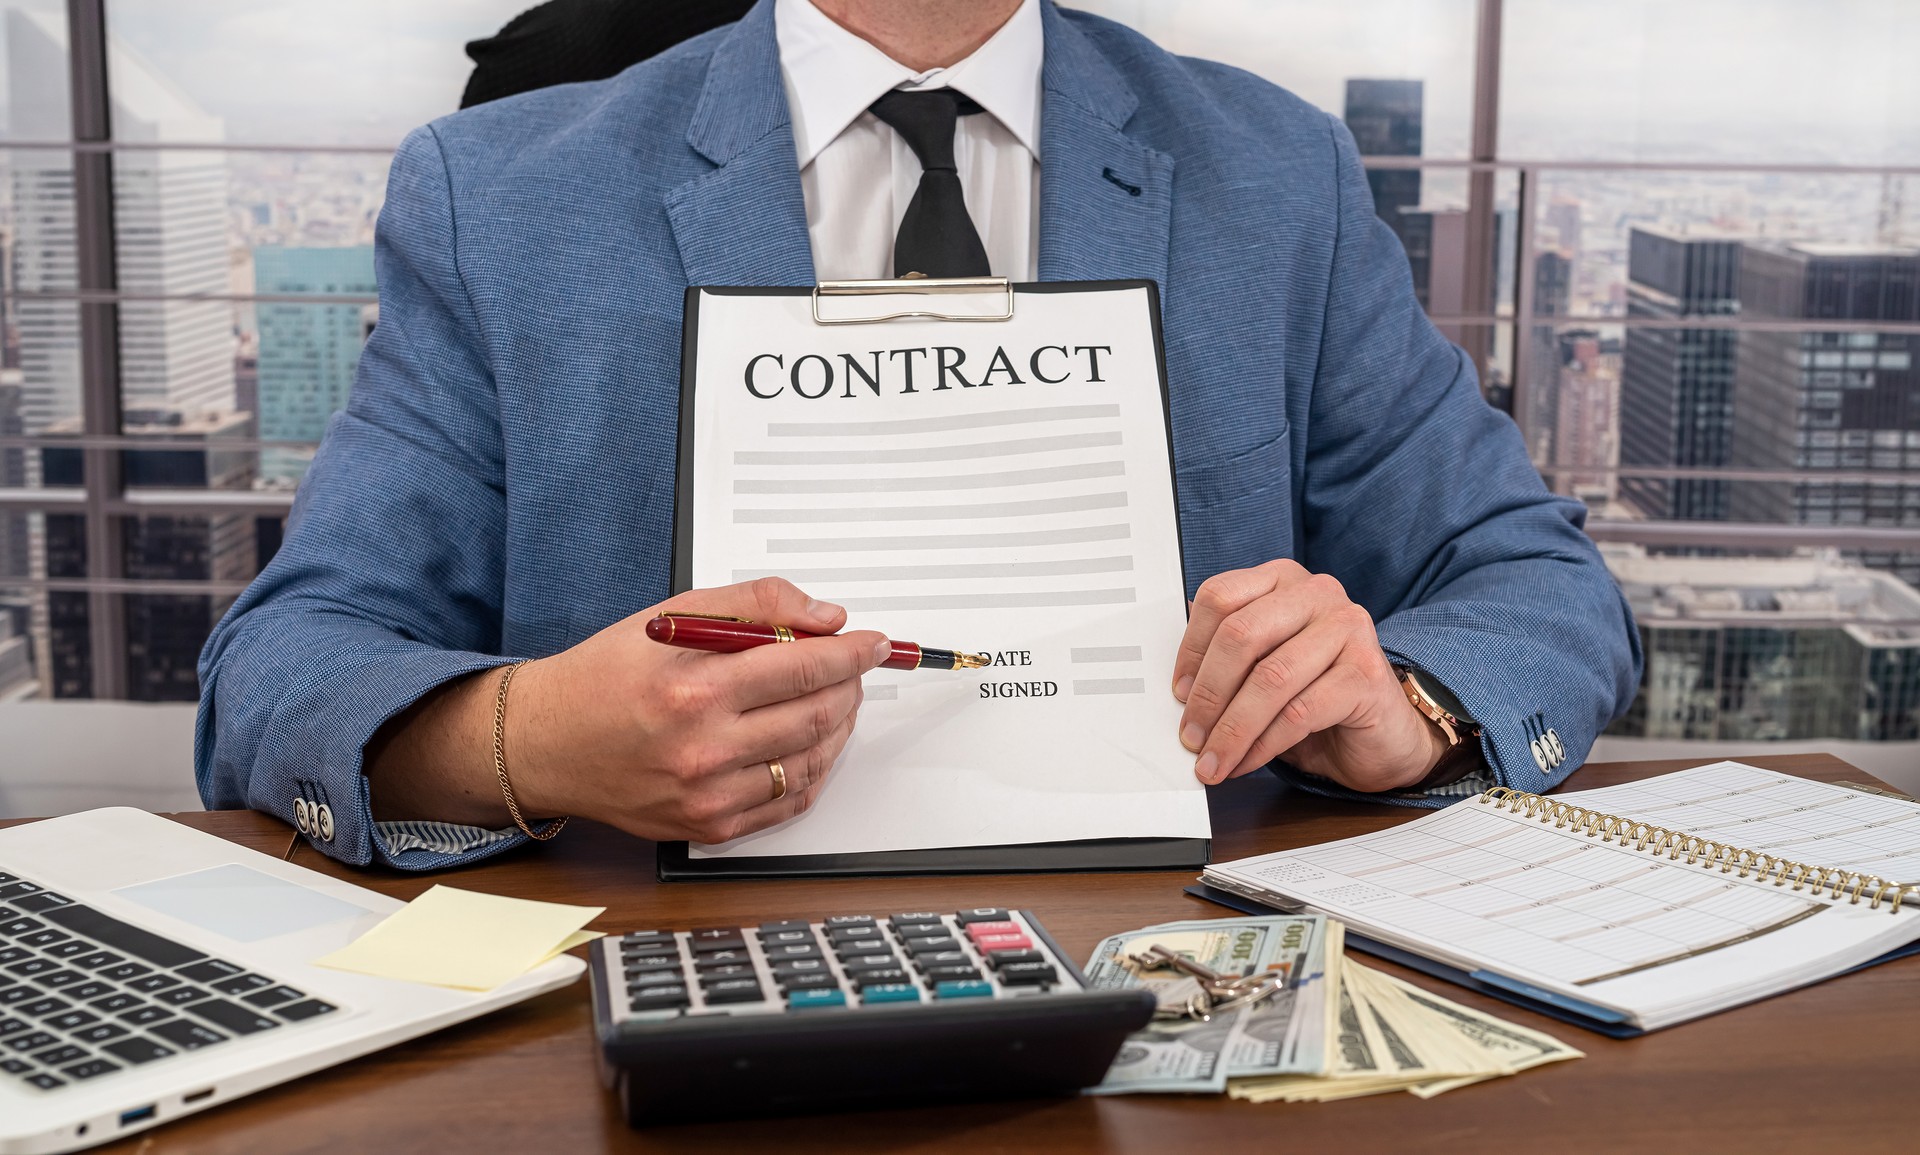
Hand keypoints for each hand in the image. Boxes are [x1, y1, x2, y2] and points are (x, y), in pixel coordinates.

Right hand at [506, 577, 888, 843]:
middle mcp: (703, 749)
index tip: (872, 642)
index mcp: (694, 690)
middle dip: (849, 685)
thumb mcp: (672, 616)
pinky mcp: (709, 827)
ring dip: (838, 726)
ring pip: (812, 760)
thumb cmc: (606, 675)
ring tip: (834, 699)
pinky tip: (810, 742)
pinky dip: (813, 769)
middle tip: (852, 667)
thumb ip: (754, 604)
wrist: (547, 743)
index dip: (851, 652)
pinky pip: (789, 802)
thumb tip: (825, 618)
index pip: (804, 665)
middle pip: (816, 714)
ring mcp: (708, 796)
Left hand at [1171, 560, 1446, 791]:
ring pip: (1270, 678)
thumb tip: (1177, 685)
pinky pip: (1299, 712)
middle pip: (1241, 634)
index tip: (1178, 693)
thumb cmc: (1316, 697)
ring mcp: (1348, 629)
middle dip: (1208, 694)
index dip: (1191, 649)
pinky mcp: (1367, 673)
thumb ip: (1226, 660)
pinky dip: (1263, 744)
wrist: (1382, 735)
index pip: (1220, 597)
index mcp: (1283, 580)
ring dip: (1233, 729)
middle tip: (1191, 737)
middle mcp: (1317, 594)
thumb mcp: (1261, 670)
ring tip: (1213, 761)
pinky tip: (1246, 762)